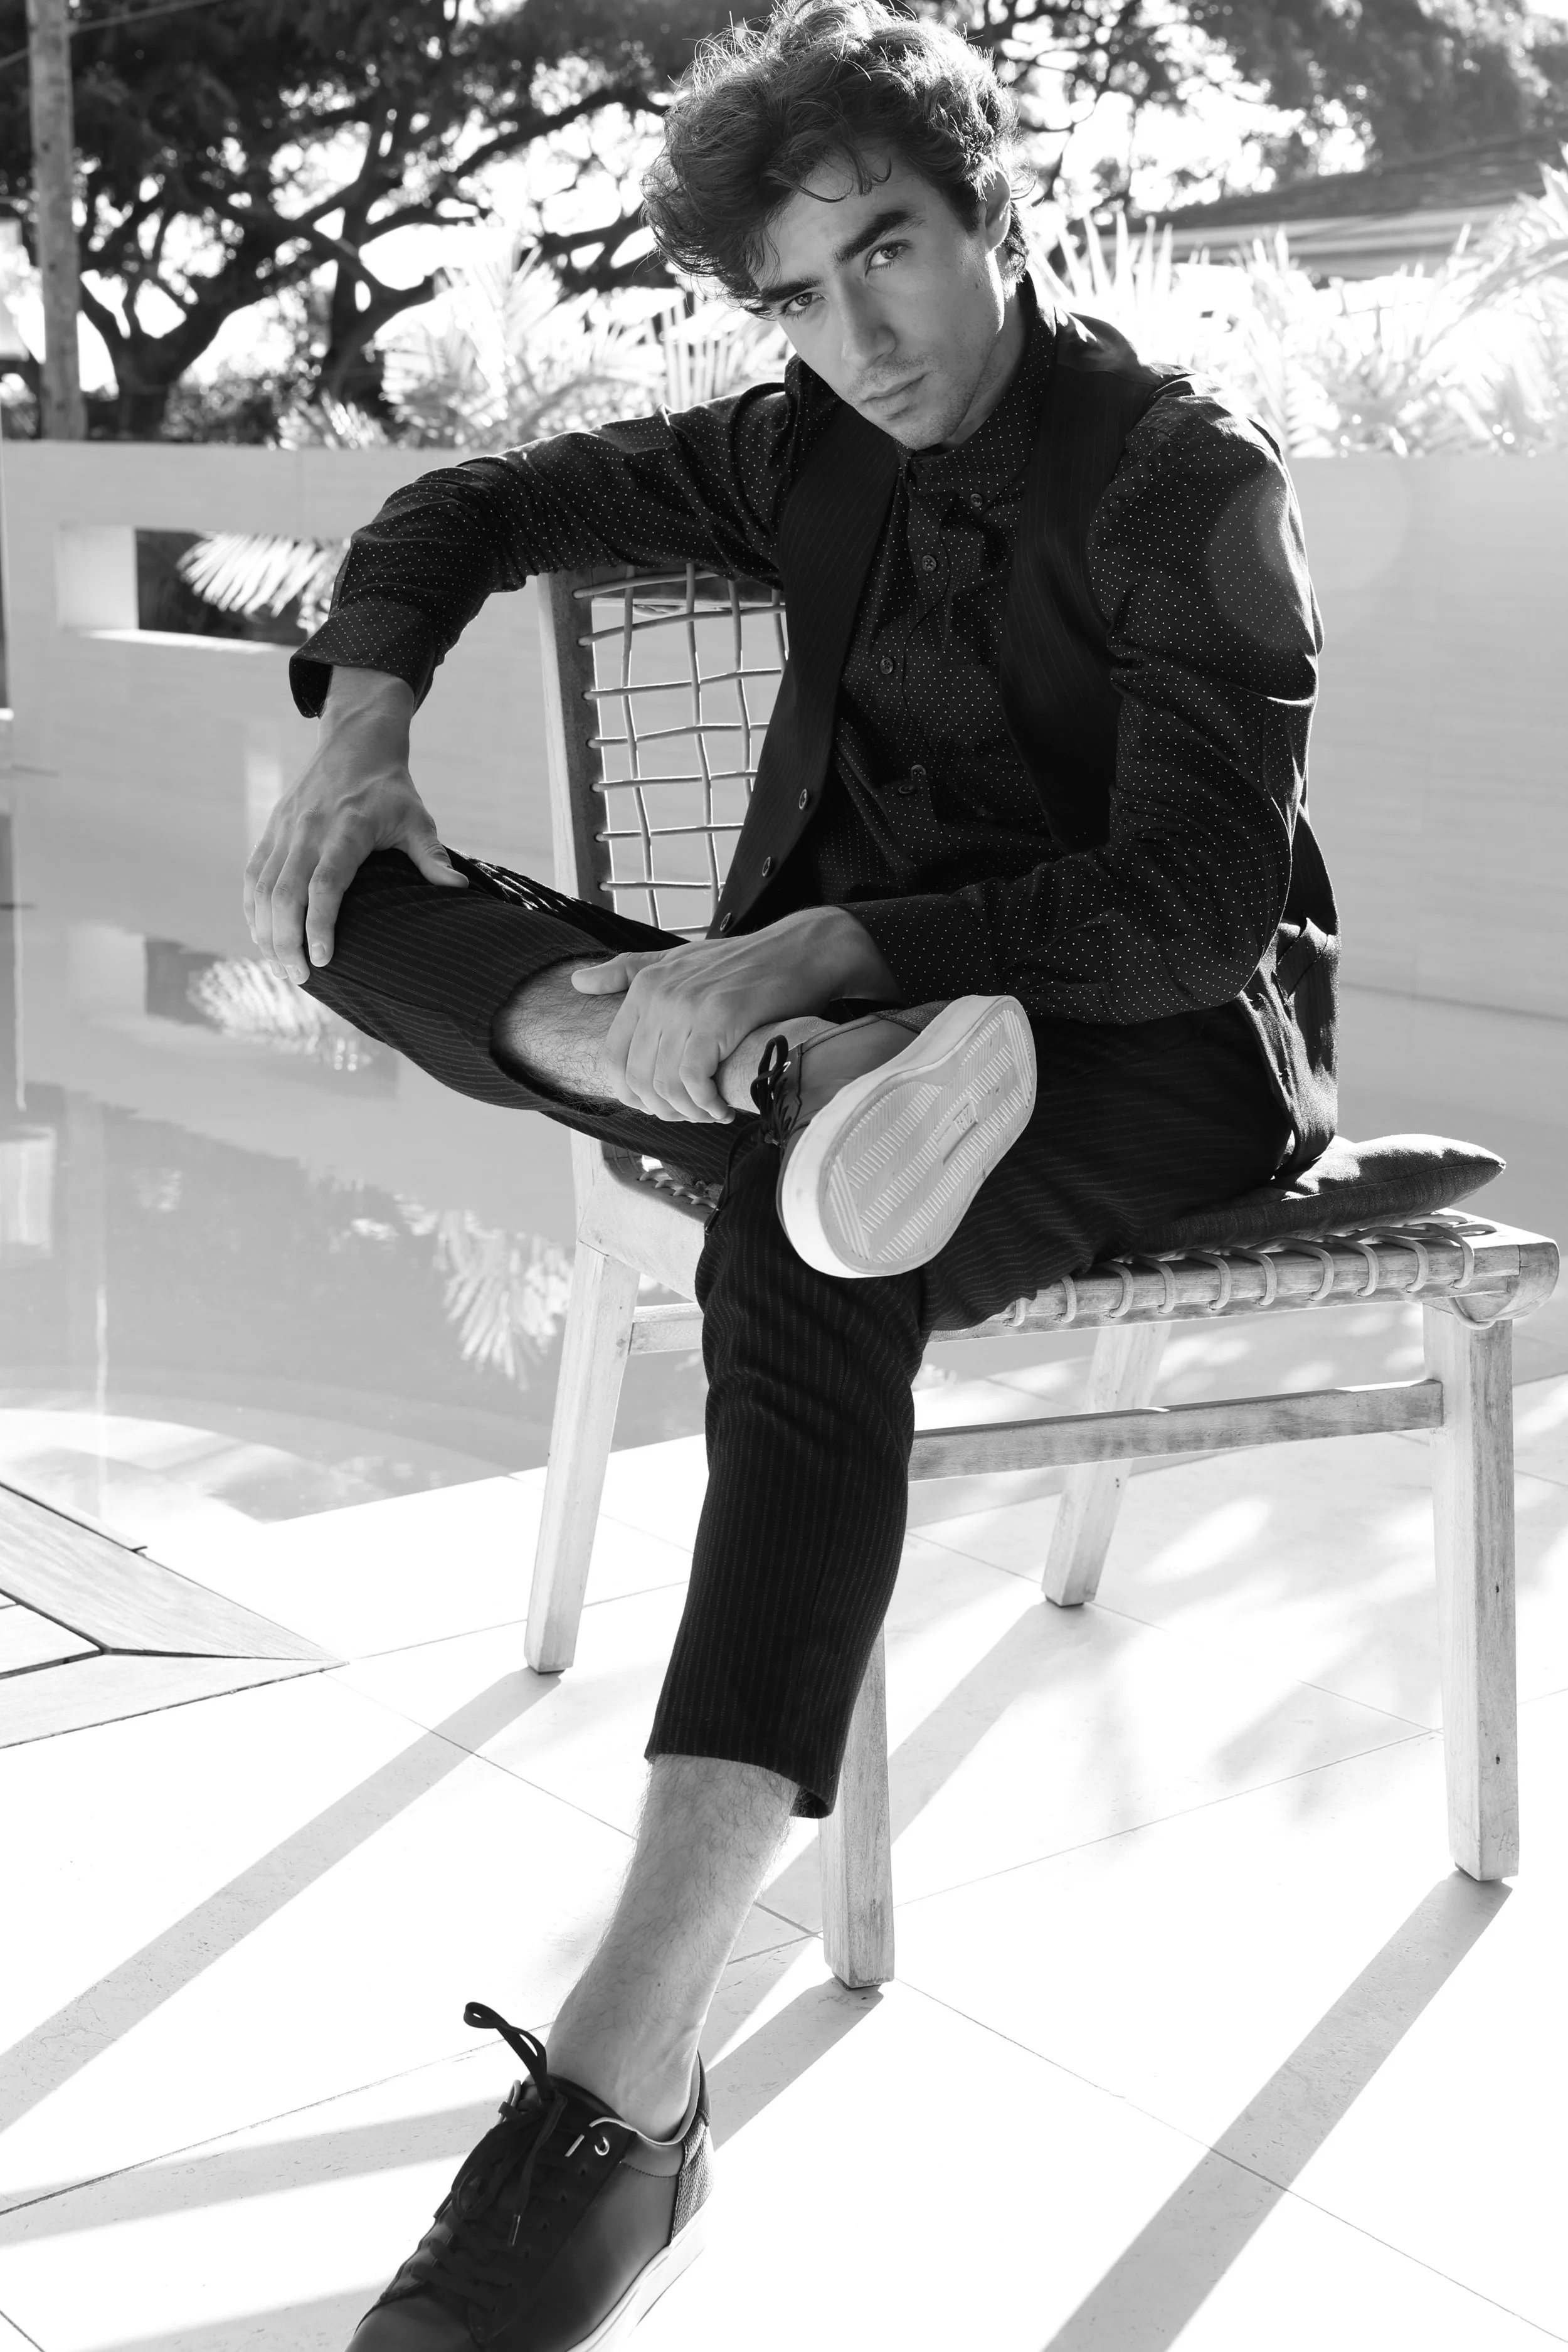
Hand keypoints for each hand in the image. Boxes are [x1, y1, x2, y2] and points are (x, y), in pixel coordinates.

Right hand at [244, 667, 464, 982]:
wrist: (354, 743)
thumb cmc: (391, 789)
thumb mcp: (417, 817)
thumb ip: (431, 855)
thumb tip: (457, 889)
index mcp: (346, 828)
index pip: (326, 882)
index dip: (320, 923)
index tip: (323, 960)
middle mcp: (308, 830)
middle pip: (285, 893)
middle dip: (286, 941)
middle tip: (300, 978)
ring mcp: (285, 830)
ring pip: (262, 888)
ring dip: (266, 931)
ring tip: (281, 967)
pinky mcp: (272, 831)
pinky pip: (253, 876)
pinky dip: (253, 910)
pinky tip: (262, 936)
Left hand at [569, 907, 897, 1123]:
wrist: (801, 950)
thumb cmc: (743, 962)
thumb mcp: (677, 958)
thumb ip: (627, 971)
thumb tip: (577, 982)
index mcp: (644, 985)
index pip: (612, 1059)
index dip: (631, 1095)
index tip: (661, 1105)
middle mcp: (659, 994)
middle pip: (637, 1078)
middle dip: (661, 1109)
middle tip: (689, 1115)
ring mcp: (687, 1005)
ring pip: (664, 1084)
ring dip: (686, 1112)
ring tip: (709, 1113)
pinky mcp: (720, 1017)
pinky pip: (694, 1078)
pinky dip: (706, 1104)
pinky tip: (723, 1109)